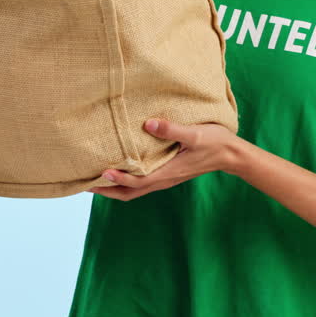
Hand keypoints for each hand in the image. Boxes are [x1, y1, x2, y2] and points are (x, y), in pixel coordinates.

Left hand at [89, 119, 241, 200]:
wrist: (230, 155)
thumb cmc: (214, 143)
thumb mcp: (194, 134)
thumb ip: (171, 129)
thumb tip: (148, 123)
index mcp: (167, 172)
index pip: (137, 181)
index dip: (118, 180)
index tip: (101, 174)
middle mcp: (163, 180)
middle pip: (130, 193)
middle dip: (108, 191)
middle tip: (85, 184)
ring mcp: (165, 179)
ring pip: (134, 191)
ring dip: (114, 188)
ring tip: (95, 181)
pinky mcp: (167, 174)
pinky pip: (142, 184)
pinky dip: (126, 183)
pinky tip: (119, 171)